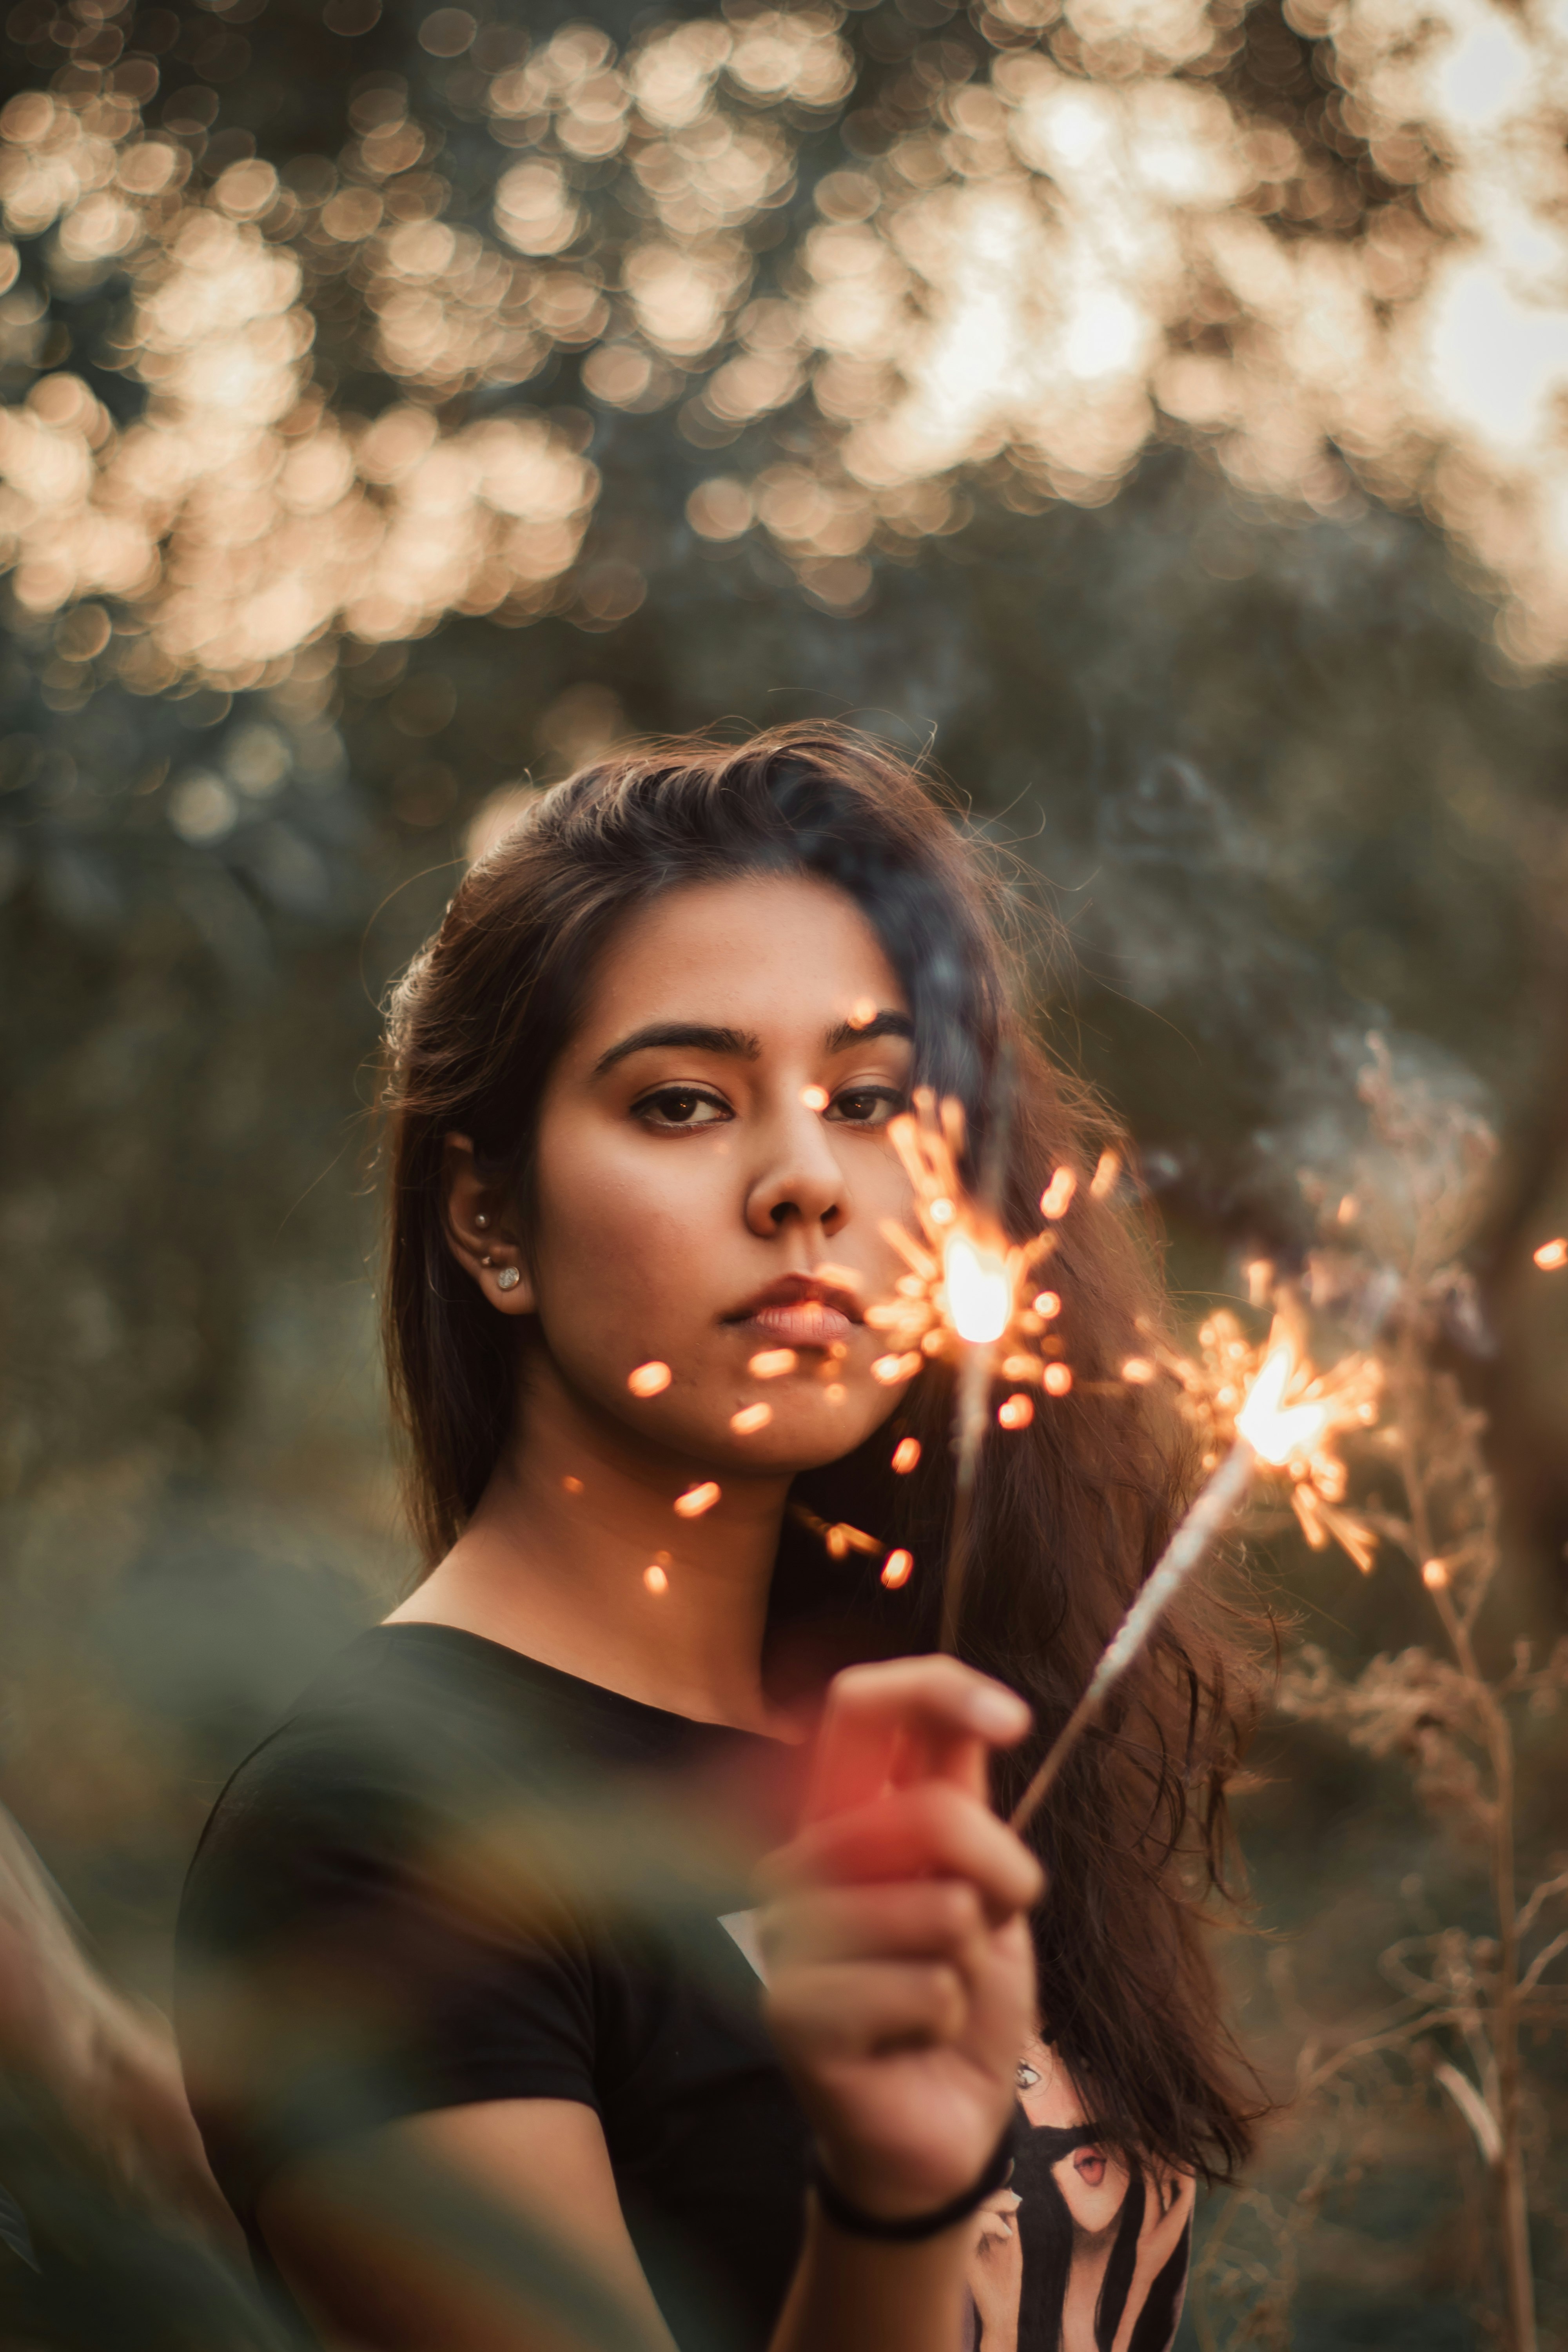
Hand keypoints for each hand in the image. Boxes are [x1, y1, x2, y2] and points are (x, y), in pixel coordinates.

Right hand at [759, 1657, 1041, 2222]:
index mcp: (843, 1811)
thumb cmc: (958, 1990)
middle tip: (991, 1926)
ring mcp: (785, 1934)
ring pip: (939, 1911)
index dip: (939, 1689)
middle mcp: (800, 1856)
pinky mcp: (790, 2011)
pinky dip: (946, 2020)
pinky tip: (910, 2041)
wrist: (942, 2120)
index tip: (1015, 1719)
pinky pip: (924, 1990)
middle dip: (1000, 1874)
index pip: (861, 1706)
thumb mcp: (981, 1883)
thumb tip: (984, 1712)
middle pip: (927, 1812)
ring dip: (971, 1962)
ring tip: (938, 1992)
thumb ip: (962, 1798)